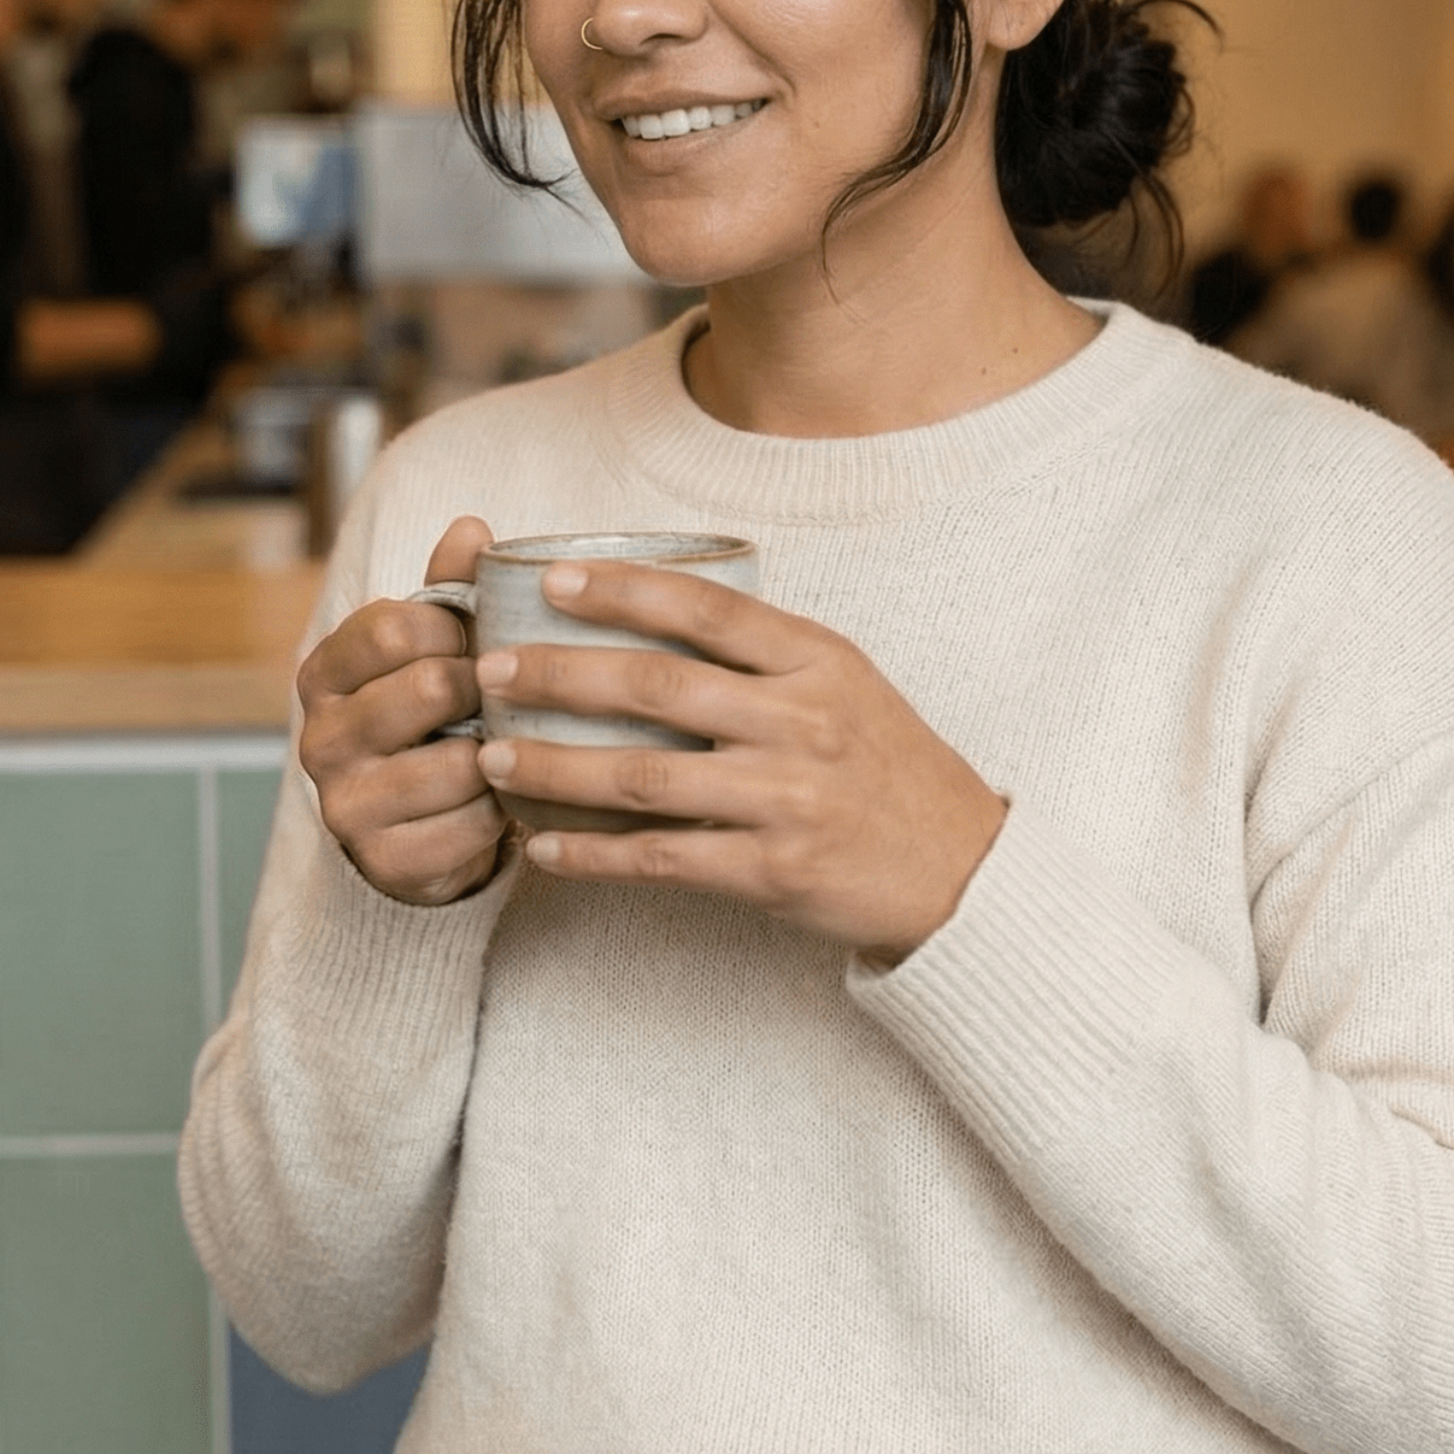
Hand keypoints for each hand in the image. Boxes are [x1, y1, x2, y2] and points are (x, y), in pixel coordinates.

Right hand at [297, 516, 505, 904]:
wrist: (420, 829)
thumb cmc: (434, 721)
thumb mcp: (436, 649)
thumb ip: (451, 590)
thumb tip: (472, 527)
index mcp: (326, 673)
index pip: (394, 627)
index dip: (455, 629)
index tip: (474, 642)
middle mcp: (321, 738)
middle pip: (429, 688)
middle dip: (485, 692)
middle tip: (503, 700)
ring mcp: (345, 805)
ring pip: (457, 763)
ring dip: (500, 758)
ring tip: (508, 752)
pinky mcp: (383, 861)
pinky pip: (471, 826)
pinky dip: (501, 813)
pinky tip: (501, 802)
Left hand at [476, 560, 1006, 963]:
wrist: (963, 871)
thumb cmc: (892, 767)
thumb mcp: (849, 684)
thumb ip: (767, 653)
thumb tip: (655, 609)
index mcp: (819, 662)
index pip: (706, 608)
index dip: (622, 588)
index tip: (551, 581)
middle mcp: (802, 723)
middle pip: (657, 686)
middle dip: (559, 674)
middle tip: (490, 668)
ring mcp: (786, 800)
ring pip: (644, 777)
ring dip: (554, 766)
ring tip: (491, 756)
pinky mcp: (773, 872)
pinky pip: (662, 859)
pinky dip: (593, 854)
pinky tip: (541, 847)